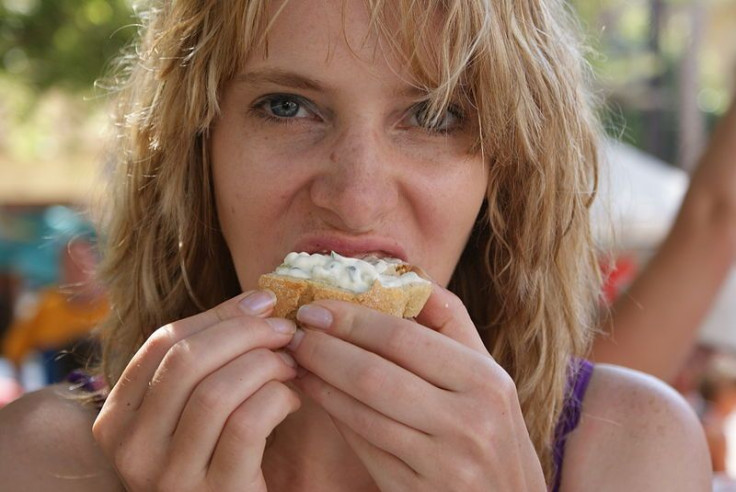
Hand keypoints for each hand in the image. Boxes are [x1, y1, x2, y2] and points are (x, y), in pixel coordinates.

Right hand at [92, 291, 300, 491]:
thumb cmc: (218, 457)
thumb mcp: (194, 410)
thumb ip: (208, 362)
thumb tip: (258, 301)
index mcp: (118, 418)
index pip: (162, 342)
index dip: (219, 315)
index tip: (263, 303)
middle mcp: (131, 449)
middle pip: (187, 360)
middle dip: (246, 333)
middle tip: (284, 331)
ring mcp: (169, 477)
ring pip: (217, 391)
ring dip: (266, 366)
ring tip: (291, 366)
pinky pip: (247, 425)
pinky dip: (278, 399)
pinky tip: (292, 400)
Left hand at [287, 284, 545, 490]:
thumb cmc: (494, 430)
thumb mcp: (488, 376)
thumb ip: (449, 325)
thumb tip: (403, 276)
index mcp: (484, 380)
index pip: (402, 337)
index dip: (351, 320)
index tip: (317, 308)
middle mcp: (468, 421)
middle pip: (374, 373)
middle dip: (324, 349)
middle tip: (295, 333)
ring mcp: (442, 463)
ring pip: (361, 412)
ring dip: (320, 382)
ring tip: (298, 361)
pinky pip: (363, 446)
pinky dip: (335, 415)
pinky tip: (317, 394)